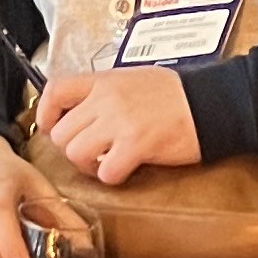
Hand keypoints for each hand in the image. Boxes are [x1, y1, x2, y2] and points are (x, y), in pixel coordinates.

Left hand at [37, 65, 199, 183]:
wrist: (211, 102)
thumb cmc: (176, 95)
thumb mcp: (132, 80)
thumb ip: (103, 94)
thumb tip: (81, 113)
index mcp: (104, 81)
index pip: (55, 91)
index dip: (46, 114)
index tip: (52, 127)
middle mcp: (107, 99)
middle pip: (61, 134)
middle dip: (73, 149)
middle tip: (94, 152)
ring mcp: (120, 122)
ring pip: (76, 154)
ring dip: (90, 165)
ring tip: (109, 161)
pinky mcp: (137, 146)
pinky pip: (105, 172)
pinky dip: (113, 177)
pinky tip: (127, 168)